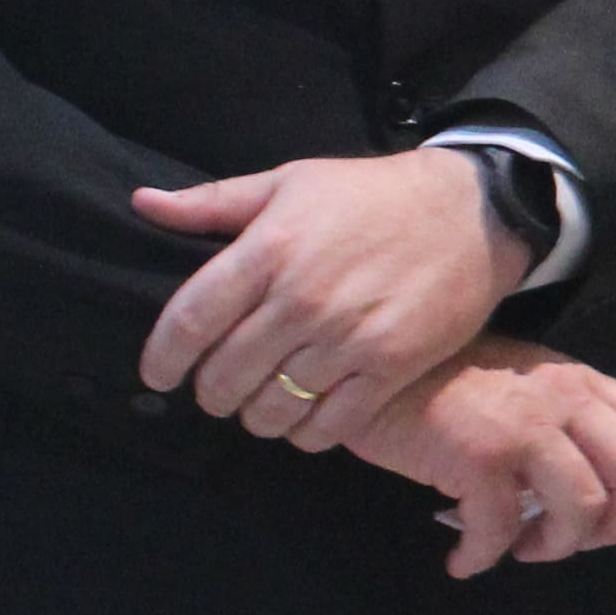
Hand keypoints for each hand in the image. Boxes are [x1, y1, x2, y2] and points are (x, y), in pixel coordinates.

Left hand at [135, 147, 528, 448]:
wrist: (472, 211)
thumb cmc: (371, 194)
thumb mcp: (289, 181)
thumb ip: (213, 202)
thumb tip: (143, 203)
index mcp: (270, 249)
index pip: (190, 321)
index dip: (163, 358)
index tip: (159, 375)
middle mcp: (303, 299)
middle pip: (225, 375)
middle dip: (211, 393)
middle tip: (217, 390)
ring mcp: (349, 338)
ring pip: (273, 408)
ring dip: (256, 416)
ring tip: (261, 404)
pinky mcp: (391, 367)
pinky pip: (330, 425)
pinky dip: (306, 433)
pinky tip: (304, 418)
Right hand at [343, 338, 615, 579]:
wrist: (374, 370)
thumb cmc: (442, 383)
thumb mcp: (521, 386)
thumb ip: (564, 425)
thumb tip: (593, 491)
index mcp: (579, 382)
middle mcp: (563, 399)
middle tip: (577, 541)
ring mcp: (524, 425)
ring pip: (583, 508)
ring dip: (556, 546)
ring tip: (519, 548)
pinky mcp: (480, 455)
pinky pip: (501, 529)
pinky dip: (484, 556)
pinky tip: (466, 559)